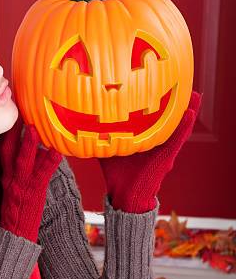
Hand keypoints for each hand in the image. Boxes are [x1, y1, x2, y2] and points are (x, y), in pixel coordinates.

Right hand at [0, 115, 61, 241]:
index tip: (12, 115)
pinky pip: (42, 174)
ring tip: (34, 128)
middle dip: (13, 130)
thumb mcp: (12, 192)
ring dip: (29, 144)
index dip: (7, 132)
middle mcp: (10, 178)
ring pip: (23, 160)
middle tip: (18, 111)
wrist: (15, 235)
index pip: (3, 150)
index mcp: (5, 176)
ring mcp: (21, 185)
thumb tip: (28, 157)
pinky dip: (49, 162)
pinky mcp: (34, 193)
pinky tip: (56, 151)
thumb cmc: (17, 214)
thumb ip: (16, 174)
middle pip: (8, 150)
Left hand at [99, 91, 202, 212]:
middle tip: (183, 83)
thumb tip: (84, 126)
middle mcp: (156, 144)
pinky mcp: (167, 157)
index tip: (158, 85)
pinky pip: (178, 139)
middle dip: (176, 104)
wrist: (124, 195)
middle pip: (168, 120)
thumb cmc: (116, 177)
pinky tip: (189, 112)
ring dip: (187, 110)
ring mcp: (163, 150)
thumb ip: (100, 139)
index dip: (157, 104)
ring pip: (177, 127)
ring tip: (194, 94)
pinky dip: (184, 126)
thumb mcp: (108, 151)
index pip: (152, 119)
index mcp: (144, 141)